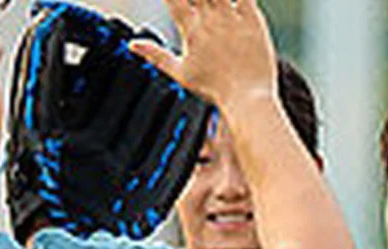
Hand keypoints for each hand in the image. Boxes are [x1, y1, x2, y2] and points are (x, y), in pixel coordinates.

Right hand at [132, 0, 277, 115]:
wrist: (247, 100)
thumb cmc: (216, 91)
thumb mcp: (180, 74)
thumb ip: (156, 55)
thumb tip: (134, 45)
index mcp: (192, 30)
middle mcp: (211, 20)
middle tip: (194, 4)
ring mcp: (233, 18)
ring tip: (209, 0)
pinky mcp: (254, 20)